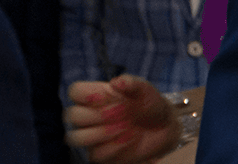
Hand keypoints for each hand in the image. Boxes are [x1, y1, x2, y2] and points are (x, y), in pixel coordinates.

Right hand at [64, 75, 178, 162]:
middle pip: (72, 115)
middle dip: (96, 115)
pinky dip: (114, 147)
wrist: (165, 126)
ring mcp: (93, 136)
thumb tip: (116, 82)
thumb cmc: (150, 103)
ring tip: (124, 127)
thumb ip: (131, 82)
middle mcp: (90, 115)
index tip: (105, 96)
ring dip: (100, 133)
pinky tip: (130, 139)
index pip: (74, 91)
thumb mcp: (145, 89)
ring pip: (76, 137)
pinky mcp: (101, 154)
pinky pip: (95, 154)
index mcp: (96, 95)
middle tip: (121, 112)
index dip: (85, 94)